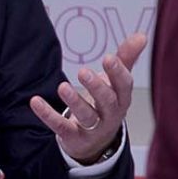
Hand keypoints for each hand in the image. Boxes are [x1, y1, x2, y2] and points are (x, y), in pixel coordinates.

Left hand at [30, 33, 146, 163]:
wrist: (96, 143)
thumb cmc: (106, 104)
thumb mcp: (116, 83)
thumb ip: (126, 58)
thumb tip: (142, 35)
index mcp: (122, 99)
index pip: (124, 86)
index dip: (117, 72)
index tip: (108, 57)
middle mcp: (110, 115)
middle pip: (107, 102)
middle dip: (96, 87)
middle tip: (83, 72)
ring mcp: (92, 129)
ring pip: (86, 116)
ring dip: (74, 102)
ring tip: (62, 87)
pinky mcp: (73, 137)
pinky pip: (60, 127)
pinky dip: (47, 115)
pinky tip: (35, 101)